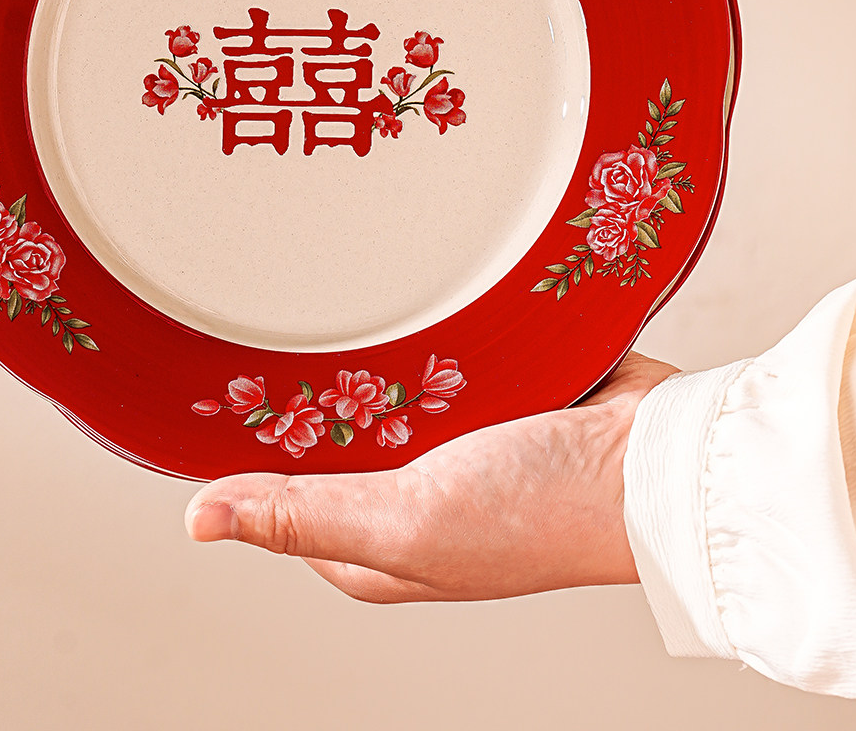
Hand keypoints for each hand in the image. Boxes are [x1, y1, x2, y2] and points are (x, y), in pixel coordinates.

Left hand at [183, 351, 678, 602]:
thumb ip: (304, 515)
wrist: (656, 457)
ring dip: (368, 356)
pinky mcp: (491, 398)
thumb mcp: (405, 520)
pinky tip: (411, 304)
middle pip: (325, 439)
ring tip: (348, 309)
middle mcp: (408, 501)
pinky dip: (423, 337)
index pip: (278, 497)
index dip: (243, 450)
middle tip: (281, 330)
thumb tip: (200, 522)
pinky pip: (435, 360)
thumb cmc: (542, 511)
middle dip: (305, 392)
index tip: (213, 391)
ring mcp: (451, 447)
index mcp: (375, 550)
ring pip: (379, 391)